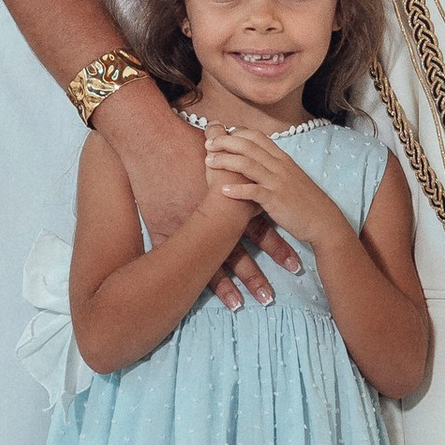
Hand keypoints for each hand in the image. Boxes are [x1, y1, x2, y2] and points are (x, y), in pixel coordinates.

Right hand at [104, 86, 283, 307]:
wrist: (150, 139)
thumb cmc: (183, 142)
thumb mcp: (215, 152)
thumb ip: (233, 165)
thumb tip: (248, 169)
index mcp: (227, 199)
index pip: (256, 229)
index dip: (275, 247)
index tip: (294, 264)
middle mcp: (209, 216)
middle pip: (236, 251)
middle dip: (255, 275)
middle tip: (271, 297)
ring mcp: (185, 225)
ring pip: (209, 262)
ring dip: (227, 285)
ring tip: (244, 305)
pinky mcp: (163, 228)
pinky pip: (177, 261)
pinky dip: (190, 280)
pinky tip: (200, 295)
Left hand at [202, 125, 338, 252]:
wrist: (323, 221)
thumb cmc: (305, 201)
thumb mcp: (292, 177)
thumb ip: (276, 167)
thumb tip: (258, 161)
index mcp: (283, 159)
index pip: (258, 136)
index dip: (237, 132)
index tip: (222, 134)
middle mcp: (280, 166)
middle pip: (248, 146)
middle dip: (225, 142)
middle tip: (208, 144)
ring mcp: (278, 182)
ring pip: (247, 164)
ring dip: (225, 161)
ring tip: (209, 162)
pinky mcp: (275, 200)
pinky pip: (253, 191)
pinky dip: (237, 189)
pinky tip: (222, 190)